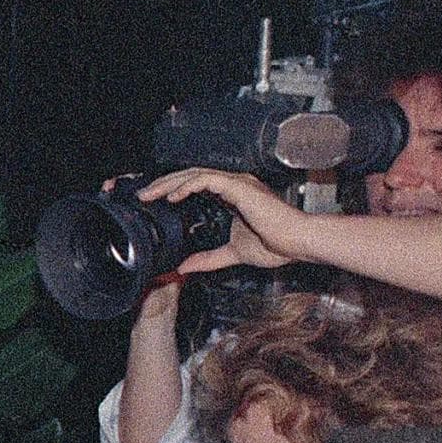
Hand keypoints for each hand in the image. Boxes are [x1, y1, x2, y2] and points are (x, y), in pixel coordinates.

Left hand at [140, 168, 306, 270]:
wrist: (299, 243)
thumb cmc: (277, 245)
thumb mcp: (232, 254)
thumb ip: (208, 258)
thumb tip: (184, 267)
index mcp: (232, 196)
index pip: (196, 186)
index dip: (173, 190)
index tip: (153, 202)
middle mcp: (233, 185)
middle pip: (190, 177)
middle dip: (164, 184)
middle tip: (142, 196)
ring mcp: (237, 183)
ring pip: (195, 175)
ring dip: (169, 183)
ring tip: (149, 194)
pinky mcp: (241, 187)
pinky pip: (208, 180)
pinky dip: (188, 186)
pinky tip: (173, 196)